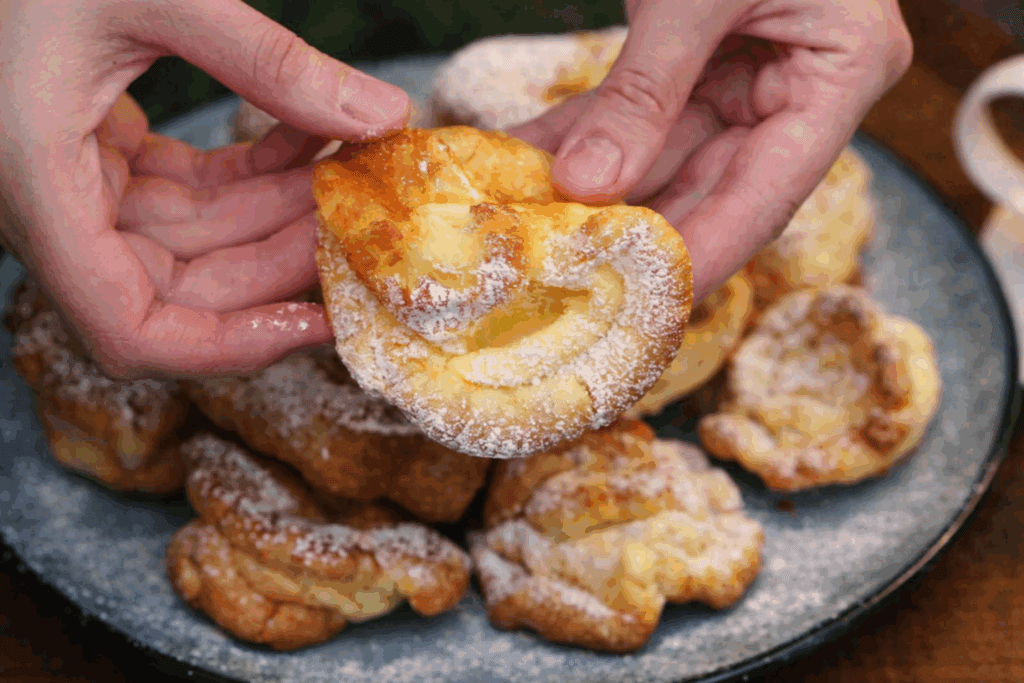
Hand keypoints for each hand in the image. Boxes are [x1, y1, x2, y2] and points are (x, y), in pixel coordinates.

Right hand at [0, 0, 410, 378]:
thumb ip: (266, 58)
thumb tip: (383, 115)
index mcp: (35, 185)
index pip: (128, 330)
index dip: (228, 346)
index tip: (317, 322)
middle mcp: (51, 206)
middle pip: (184, 291)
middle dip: (280, 260)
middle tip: (357, 219)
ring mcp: (77, 186)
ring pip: (198, 242)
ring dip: (279, 213)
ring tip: (347, 171)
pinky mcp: (103, 158)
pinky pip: (191, 195)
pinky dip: (253, 177)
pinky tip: (309, 140)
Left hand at [509, 0, 912, 301]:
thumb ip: (647, 90)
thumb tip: (587, 185)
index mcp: (844, 68)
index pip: (768, 192)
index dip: (701, 252)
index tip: (636, 303)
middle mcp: (802, 83)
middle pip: (711, 183)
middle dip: (632, 225)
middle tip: (562, 271)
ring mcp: (753, 72)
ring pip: (666, 154)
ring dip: (596, 186)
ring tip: (529, 221)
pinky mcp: (703, 58)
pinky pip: (643, 112)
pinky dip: (589, 135)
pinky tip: (534, 165)